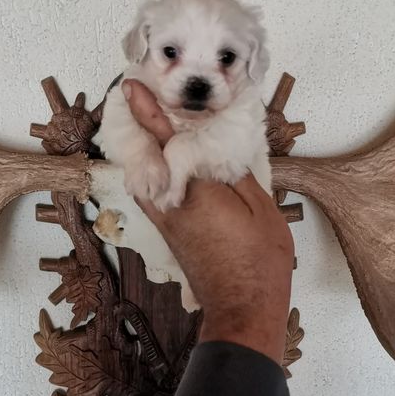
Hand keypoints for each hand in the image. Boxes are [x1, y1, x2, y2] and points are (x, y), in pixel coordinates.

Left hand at [122, 80, 293, 364]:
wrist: (242, 308)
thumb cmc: (258, 261)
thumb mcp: (261, 208)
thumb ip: (237, 173)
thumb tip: (219, 151)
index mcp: (195, 190)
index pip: (167, 141)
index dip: (150, 111)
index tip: (132, 87)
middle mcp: (170, 203)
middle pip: (146, 158)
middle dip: (143, 127)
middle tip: (143, 98)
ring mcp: (166, 221)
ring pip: (146, 177)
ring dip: (148, 150)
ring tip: (156, 127)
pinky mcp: (169, 233)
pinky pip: (154, 193)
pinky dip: (156, 172)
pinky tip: (171, 166)